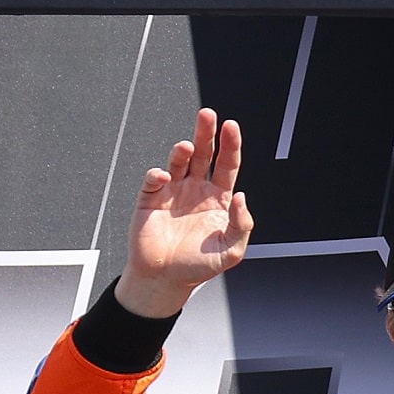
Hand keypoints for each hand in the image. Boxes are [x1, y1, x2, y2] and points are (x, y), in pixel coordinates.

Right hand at [116, 108, 253, 316]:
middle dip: (206, 132)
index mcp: (218, 198)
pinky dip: (158, 173)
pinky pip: (154, 178)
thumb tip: (241, 196)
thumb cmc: (198, 266)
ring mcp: (173, 191)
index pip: (227, 164)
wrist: (164, 280)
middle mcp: (196, 189)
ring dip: (183, 149)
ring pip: (179, 160)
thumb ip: (241, 225)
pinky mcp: (151, 198)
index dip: (230, 145)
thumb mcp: (231, 250)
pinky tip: (164, 176)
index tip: (231, 126)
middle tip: (207, 114)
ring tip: (188, 146)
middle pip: (204, 153)